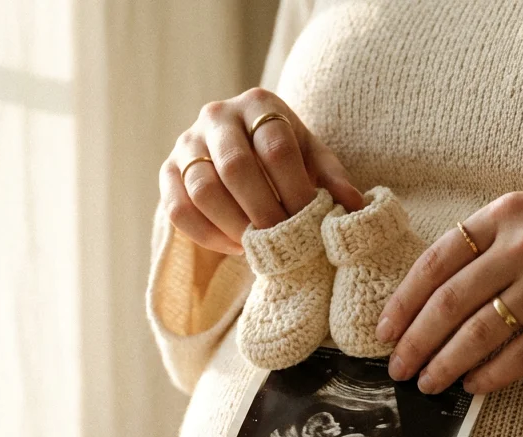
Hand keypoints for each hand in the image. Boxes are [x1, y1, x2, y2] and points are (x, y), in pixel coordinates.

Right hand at [159, 87, 365, 254]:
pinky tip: (234, 247)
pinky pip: (178, 209)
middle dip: (263, 211)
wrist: (240, 151)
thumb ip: (332, 179)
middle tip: (284, 240)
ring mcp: (187, 142)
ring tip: (259, 247)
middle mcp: (217, 115)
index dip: (294, 188)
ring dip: (233, 225)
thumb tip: (356, 207)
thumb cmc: (283, 156)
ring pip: (202, 189)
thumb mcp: (312, 158)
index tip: (310, 220)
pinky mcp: (167, 171)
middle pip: (236, 167)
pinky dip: (207, 235)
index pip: (275, 145)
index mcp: (259, 103)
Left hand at [377, 187, 522, 394]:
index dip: (404, 301)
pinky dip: (491, 375)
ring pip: (481, 332)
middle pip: (451, 301)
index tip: (384, 331)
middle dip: (416, 341)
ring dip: (446, 363)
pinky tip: (472, 386)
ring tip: (427, 383)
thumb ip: (485, 244)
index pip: (436, 261)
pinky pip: (522, 354)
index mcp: (506, 213)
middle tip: (397, 368)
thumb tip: (428, 297)